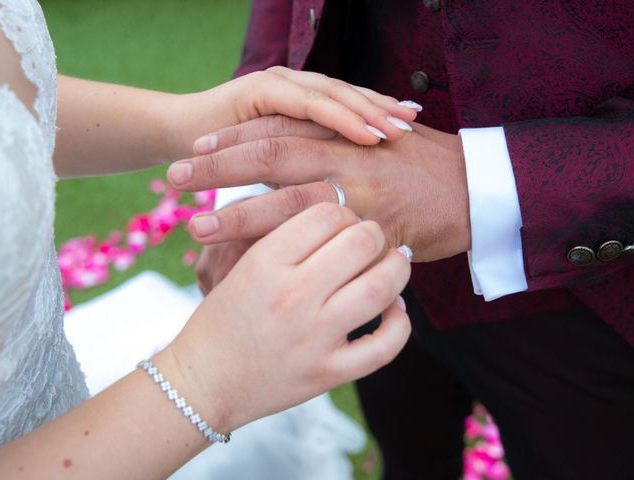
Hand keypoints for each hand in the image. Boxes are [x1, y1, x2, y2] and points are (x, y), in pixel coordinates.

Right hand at [160, 203, 410, 433]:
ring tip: (395, 264)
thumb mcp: (241, 267)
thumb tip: (340, 218)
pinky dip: (400, 323)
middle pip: (361, 242)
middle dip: (373, 234)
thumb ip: (286, 240)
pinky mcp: (328, 372)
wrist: (203, 382)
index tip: (344, 224)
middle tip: (370, 241)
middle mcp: (292, 295)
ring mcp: (313, 336)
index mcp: (264, 262)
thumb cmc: (221, 321)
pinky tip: (394, 310)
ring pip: (382, 287)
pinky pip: (385, 345)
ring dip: (397, 269)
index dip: (344, 213)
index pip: (327, 214)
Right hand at [164, 66, 420, 162]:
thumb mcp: (277, 175)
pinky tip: (366, 132)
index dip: (379, 117)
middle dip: (382, 110)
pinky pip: (308, 104)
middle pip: (347, 97)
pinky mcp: (263, 89)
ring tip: (398, 130)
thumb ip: (303, 180)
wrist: (176, 135)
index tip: (414, 136)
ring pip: (335, 96)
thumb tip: (343, 209)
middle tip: (416, 127)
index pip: (348, 108)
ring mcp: (280, 86)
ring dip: (370, 113)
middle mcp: (295, 91)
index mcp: (300, 109)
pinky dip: (340, 117)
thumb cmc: (227, 161)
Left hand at [167, 118, 470, 261]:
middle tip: (173, 179)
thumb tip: (301, 135)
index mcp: (346, 133)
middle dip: (218, 168)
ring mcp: (361, 199)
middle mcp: (348, 160)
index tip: (195, 148)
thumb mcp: (381, 136)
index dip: (234, 138)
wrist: (478, 191)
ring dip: (236, 213)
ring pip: (287, 204)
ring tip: (194, 227)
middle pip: (270, 158)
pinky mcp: (374, 237)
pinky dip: (282, 256)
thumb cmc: (426, 163)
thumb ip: (339, 136)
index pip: (278, 128)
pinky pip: (320, 251)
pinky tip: (249, 267)